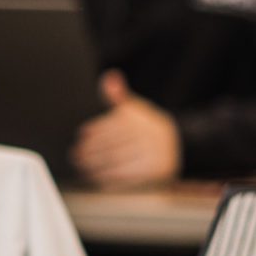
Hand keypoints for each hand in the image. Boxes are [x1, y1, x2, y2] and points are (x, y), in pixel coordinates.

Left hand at [73, 72, 180, 188]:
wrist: (179, 147)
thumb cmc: (148, 128)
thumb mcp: (136, 109)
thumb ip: (119, 96)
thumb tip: (110, 76)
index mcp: (145, 122)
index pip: (114, 126)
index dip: (95, 130)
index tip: (82, 135)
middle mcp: (152, 138)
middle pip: (112, 146)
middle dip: (90, 151)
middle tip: (75, 154)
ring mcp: (154, 156)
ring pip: (115, 162)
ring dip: (94, 166)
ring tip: (82, 166)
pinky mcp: (154, 173)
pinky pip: (125, 177)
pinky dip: (107, 178)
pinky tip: (96, 176)